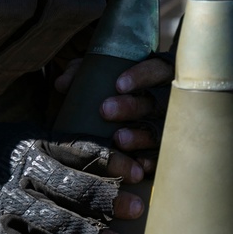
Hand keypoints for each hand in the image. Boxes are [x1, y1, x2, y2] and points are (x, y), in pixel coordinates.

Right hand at [0, 120, 144, 233]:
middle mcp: (24, 176)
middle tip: (137, 210)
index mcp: (39, 148)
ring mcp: (9, 206)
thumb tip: (134, 162)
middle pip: (70, 186)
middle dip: (105, 199)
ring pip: (50, 220)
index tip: (140, 173)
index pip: (82, 152)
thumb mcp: (38, 140)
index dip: (112, 161)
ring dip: (83, 233)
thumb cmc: (9, 155)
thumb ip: (76, 150)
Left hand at [54, 54, 173, 174]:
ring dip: (141, 135)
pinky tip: (139, 163)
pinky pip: (163, 154)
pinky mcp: (166, 147)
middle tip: (105, 110)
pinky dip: (152, 159)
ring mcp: (170, 124)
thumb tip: (62, 84)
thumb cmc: (112, 89)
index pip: (156, 70)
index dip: (141, 76)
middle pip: (156, 101)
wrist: (123, 116)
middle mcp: (166, 99)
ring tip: (119, 139)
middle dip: (132, 107)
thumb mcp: (98, 75)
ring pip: (160, 129)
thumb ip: (81, 73)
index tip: (118, 85)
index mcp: (155, 76)